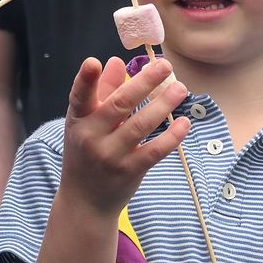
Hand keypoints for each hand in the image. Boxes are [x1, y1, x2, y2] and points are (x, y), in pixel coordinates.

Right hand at [60, 55, 188, 216]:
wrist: (85, 200)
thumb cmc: (86, 154)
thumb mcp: (86, 124)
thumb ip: (103, 93)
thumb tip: (116, 62)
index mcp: (78, 120)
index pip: (79, 97)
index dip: (85, 80)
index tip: (93, 62)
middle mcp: (91, 137)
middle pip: (120, 105)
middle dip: (144, 82)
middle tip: (165, 66)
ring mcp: (111, 155)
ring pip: (141, 125)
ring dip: (163, 104)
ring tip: (181, 88)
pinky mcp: (130, 171)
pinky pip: (155, 150)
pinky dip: (171, 136)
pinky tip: (184, 122)